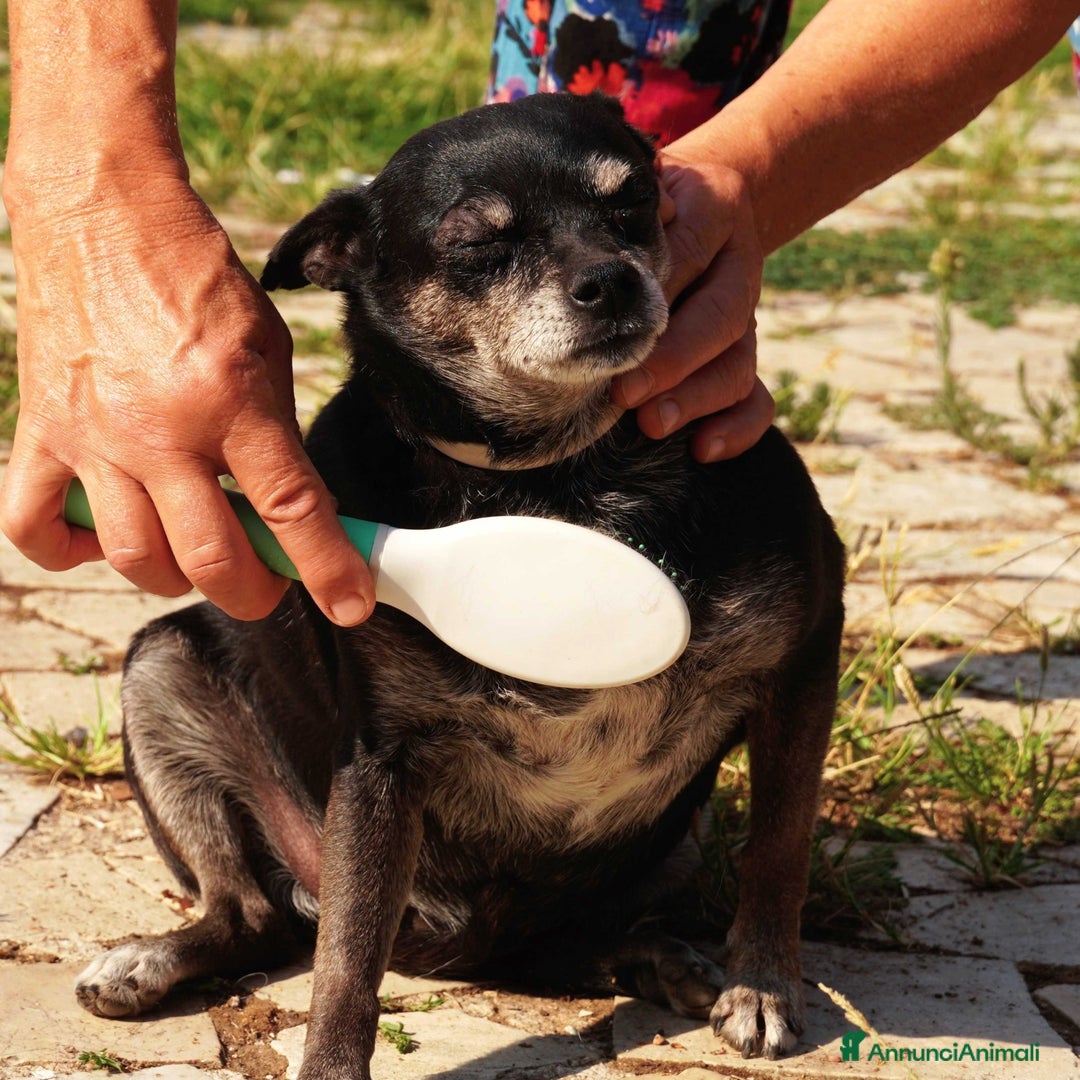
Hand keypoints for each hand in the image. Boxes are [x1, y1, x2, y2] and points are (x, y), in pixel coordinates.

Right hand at [0, 172, 374, 624]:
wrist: (105, 212)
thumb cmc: (198, 279)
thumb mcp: (270, 349)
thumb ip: (276, 434)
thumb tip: (290, 509)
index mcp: (233, 399)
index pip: (290, 507)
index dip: (328, 569)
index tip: (349, 603)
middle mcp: (161, 428)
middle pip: (211, 557)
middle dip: (255, 592)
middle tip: (269, 584)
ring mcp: (93, 435)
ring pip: (135, 557)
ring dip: (178, 578)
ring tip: (200, 558)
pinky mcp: (41, 431)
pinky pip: (31, 524)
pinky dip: (68, 551)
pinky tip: (103, 537)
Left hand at [612, 155, 773, 461]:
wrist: (707, 205)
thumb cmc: (654, 205)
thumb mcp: (649, 182)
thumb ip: (640, 194)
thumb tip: (636, 214)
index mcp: (715, 213)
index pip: (690, 251)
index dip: (659, 291)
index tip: (617, 329)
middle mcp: (738, 269)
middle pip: (720, 319)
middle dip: (672, 362)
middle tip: (625, 393)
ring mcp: (747, 318)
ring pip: (737, 365)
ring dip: (695, 399)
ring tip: (652, 425)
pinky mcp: (745, 358)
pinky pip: (758, 401)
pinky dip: (738, 428)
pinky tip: (703, 449)